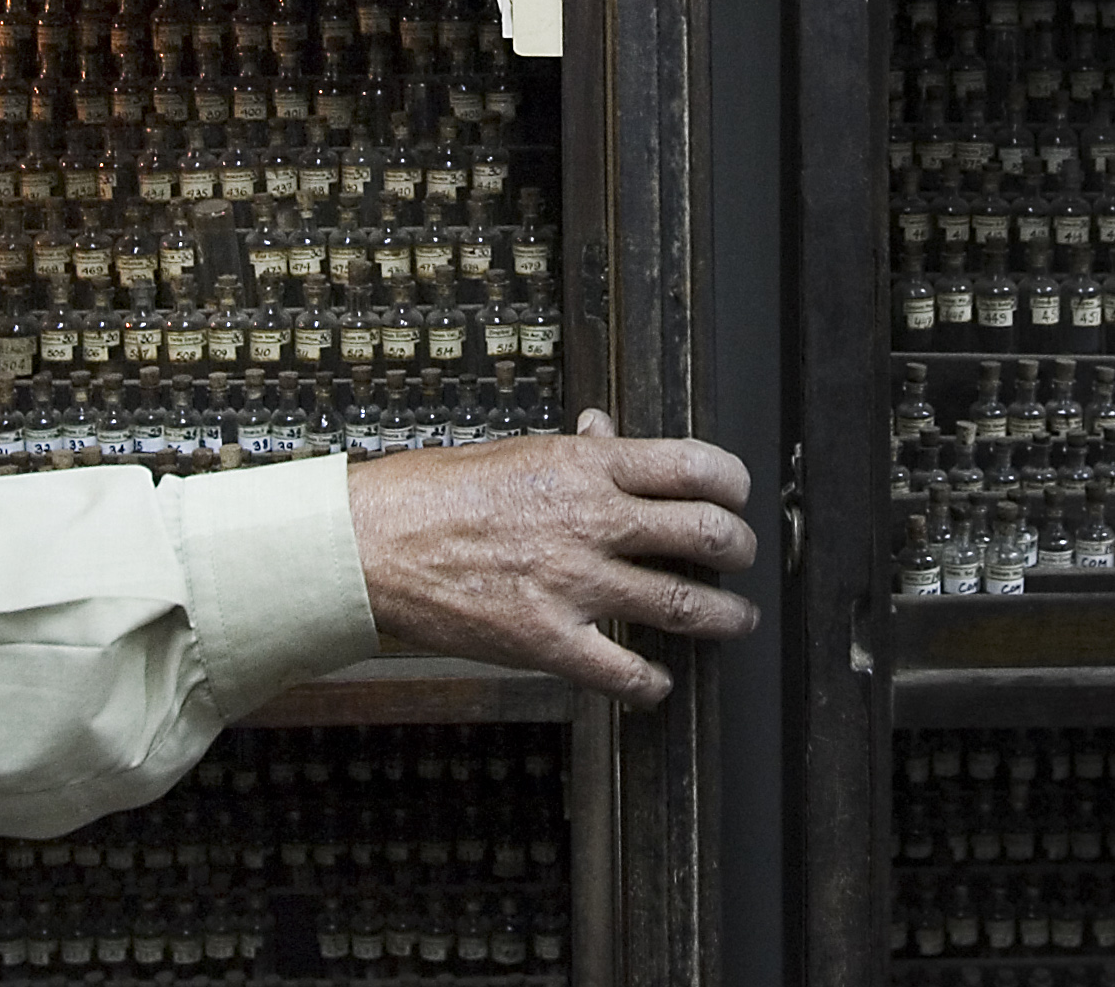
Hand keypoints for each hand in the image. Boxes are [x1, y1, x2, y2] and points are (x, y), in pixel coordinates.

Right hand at [345, 409, 759, 708]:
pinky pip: (626, 672)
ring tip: (734, 620)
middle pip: (707, 534)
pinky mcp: (548, 640)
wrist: (372, 545)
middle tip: (742, 558)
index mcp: (585, 467)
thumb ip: (573, 450)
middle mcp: (591, 521)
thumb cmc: (433, 492)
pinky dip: (653, 683)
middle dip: (740, 550)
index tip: (738, 496)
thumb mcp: (513, 450)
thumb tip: (606, 431)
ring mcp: (574, 584)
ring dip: (724, 616)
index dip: (734, 484)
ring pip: (683, 605)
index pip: (695, 466)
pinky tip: (659, 681)